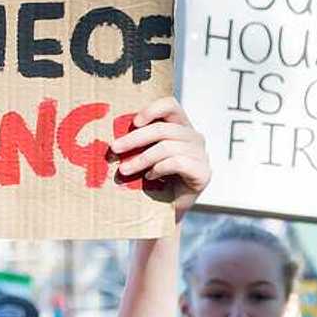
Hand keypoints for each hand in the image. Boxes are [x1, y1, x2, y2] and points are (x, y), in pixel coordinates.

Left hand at [109, 97, 210, 218]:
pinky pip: (177, 163)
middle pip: (163, 129)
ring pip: (167, 147)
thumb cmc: (150, 178)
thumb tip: (113, 129)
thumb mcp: (143, 154)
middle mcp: (194, 137)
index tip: (133, 122)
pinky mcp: (203, 172)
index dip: (152, 109)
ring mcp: (201, 155)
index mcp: (180, 126)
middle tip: (114, 149)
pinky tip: (149, 177)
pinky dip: (159, 169)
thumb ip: (137, 139)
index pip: (170, 105)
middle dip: (134, 139)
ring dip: (141, 159)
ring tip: (124, 169)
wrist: (165, 210)